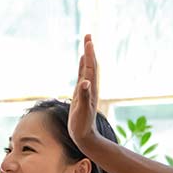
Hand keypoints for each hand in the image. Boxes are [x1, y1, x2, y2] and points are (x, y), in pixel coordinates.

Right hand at [68, 34, 99, 149]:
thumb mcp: (82, 110)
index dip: (90, 53)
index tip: (88, 40)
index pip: (91, 67)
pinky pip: (83, 77)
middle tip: (88, 36)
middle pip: (91, 65)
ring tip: (87, 46)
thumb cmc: (82, 124)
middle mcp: (90, 87)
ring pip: (88, 70)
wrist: (85, 136)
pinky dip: (83, 68)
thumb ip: (84, 96)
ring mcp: (86, 91)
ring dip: (87, 57)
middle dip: (90, 50)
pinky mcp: (81, 95)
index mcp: (90, 88)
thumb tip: (85, 82)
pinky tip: (82, 64)